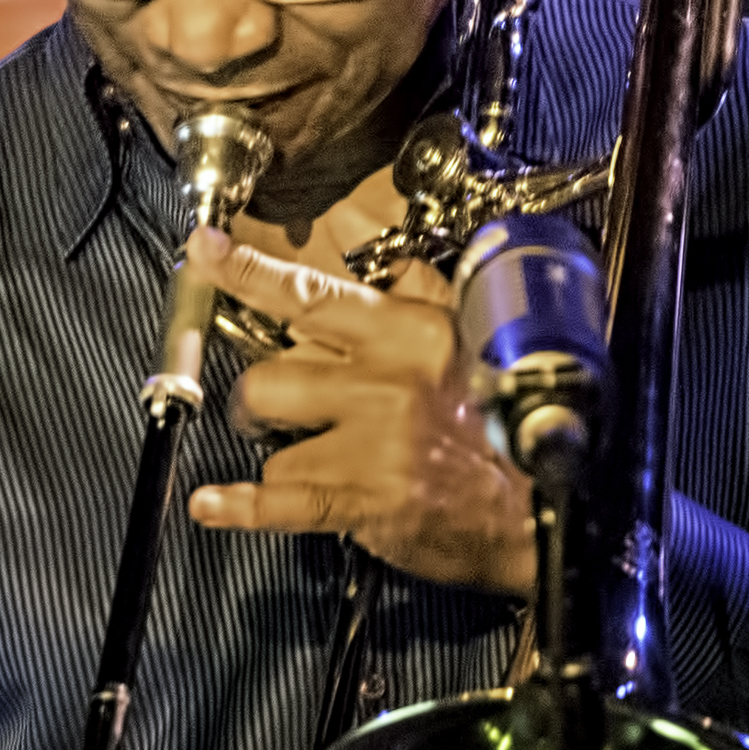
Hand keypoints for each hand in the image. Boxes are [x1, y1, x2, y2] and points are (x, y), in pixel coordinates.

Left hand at [184, 228, 535, 596]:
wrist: (544, 505)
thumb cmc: (505, 422)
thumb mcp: (468, 337)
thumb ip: (413, 287)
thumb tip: (365, 243)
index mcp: (409, 333)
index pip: (311, 296)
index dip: (247, 271)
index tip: (204, 247)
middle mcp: (386, 381)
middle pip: (272, 371)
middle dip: (262, 396)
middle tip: (277, 409)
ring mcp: (374, 442)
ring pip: (271, 433)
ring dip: (271, 446)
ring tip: (297, 452)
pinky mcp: (364, 500)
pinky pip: (278, 500)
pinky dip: (238, 506)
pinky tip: (211, 504)